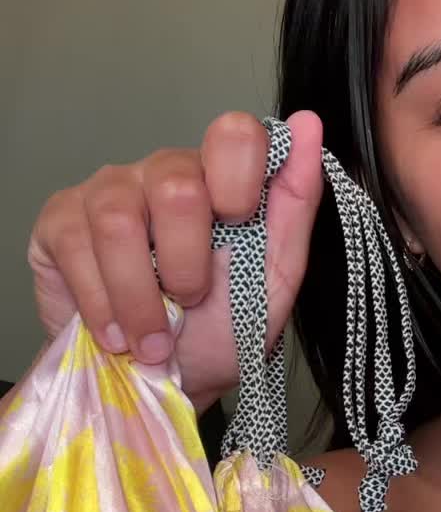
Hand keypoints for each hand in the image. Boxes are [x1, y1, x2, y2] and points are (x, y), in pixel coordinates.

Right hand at [28, 110, 323, 405]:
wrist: (160, 386)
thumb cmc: (219, 330)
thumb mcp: (274, 278)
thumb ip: (295, 203)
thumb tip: (309, 125)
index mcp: (222, 177)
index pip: (234, 134)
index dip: (238, 179)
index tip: (238, 226)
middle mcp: (164, 172)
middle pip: (177, 186)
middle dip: (187, 263)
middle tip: (191, 301)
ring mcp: (108, 190)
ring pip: (119, 219)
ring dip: (140, 297)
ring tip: (151, 338)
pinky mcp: (61, 220)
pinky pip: (76, 245)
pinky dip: (101, 304)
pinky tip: (114, 331)